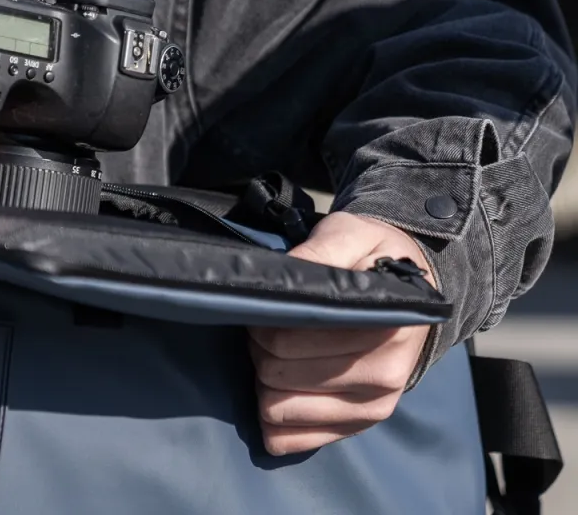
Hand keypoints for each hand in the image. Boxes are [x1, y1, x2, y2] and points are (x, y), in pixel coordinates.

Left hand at [248, 212, 433, 455]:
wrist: (413, 291)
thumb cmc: (374, 258)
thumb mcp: (350, 234)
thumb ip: (319, 252)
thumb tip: (285, 277)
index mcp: (383, 325)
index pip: (288, 339)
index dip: (264, 321)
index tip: (270, 306)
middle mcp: (385, 373)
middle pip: (278, 374)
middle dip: (262, 347)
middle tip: (271, 326)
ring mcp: (375, 407)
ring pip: (278, 411)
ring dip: (266, 381)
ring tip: (282, 353)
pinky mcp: (362, 426)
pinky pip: (292, 441)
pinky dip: (277, 418)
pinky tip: (283, 389)